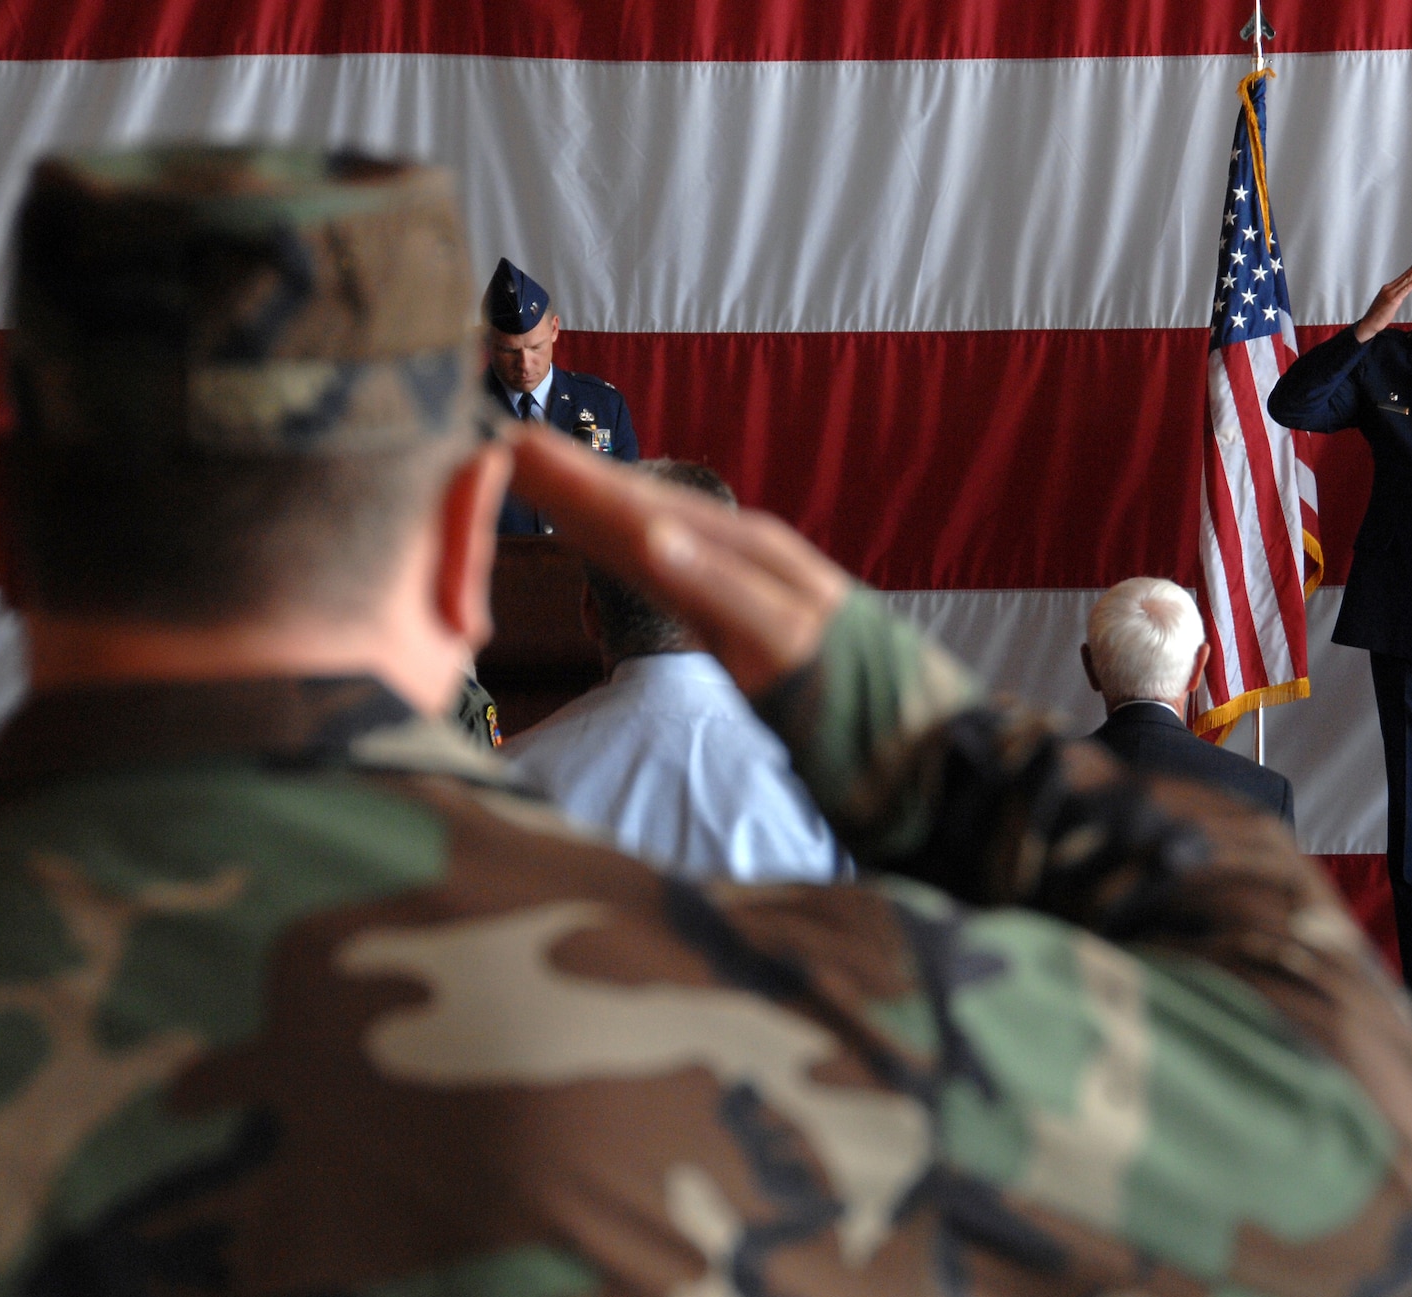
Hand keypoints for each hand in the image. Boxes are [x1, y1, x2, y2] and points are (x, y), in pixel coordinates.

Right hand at [503, 424, 851, 693]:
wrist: (917, 740)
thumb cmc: (856, 695)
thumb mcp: (790, 644)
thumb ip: (721, 591)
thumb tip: (649, 533)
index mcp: (739, 551)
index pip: (635, 506)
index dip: (571, 479)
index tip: (508, 445)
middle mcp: (733, 550)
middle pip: (633, 503)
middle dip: (566, 474)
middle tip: (494, 442)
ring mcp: (736, 580)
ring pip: (643, 525)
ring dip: (584, 499)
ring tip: (525, 469)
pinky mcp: (736, 613)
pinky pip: (662, 562)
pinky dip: (617, 540)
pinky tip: (597, 535)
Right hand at [1354, 260, 1411, 342]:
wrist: (1369, 323)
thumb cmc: (1377, 316)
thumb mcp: (1388, 304)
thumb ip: (1395, 298)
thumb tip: (1400, 297)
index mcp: (1387, 289)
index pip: (1402, 278)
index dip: (1410, 270)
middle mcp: (1388, 289)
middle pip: (1404, 276)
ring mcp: (1390, 293)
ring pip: (1405, 281)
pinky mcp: (1393, 300)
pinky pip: (1404, 290)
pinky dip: (1411, 283)